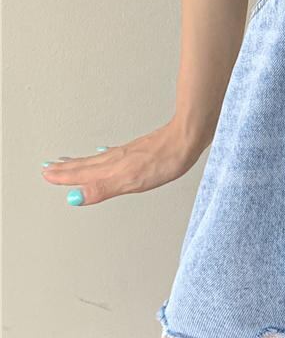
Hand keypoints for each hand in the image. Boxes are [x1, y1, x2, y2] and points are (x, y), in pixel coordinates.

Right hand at [41, 117, 207, 207]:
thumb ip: (101, 189)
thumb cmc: (164, 161)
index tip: (46, 176)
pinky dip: (102, 157)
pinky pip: (111, 155)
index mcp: (111, 168)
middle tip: (47, 168)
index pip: (81, 174)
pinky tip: (104, 154)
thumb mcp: (130, 181)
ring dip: (79, 163)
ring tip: (66, 161)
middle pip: (85, 165)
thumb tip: (75, 198)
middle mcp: (115, 159)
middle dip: (65, 169)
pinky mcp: (138, 152)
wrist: (185, 139)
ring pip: (96, 160)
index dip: (63, 177)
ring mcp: (126, 154)